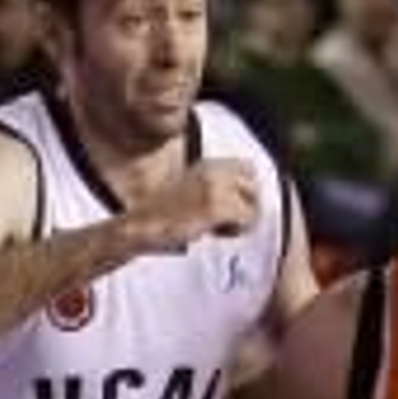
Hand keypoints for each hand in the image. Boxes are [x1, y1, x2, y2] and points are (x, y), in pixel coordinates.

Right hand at [131, 160, 260, 250]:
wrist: (142, 224)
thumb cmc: (166, 215)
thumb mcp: (192, 190)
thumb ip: (217, 188)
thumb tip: (246, 200)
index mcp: (208, 165)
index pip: (249, 168)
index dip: (249, 190)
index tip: (235, 207)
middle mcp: (213, 171)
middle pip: (255, 185)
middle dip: (250, 205)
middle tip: (232, 220)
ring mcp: (214, 188)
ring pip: (254, 204)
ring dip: (243, 221)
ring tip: (222, 228)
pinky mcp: (215, 207)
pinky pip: (247, 218)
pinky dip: (237, 230)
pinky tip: (217, 233)